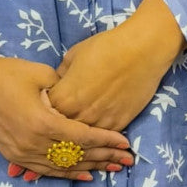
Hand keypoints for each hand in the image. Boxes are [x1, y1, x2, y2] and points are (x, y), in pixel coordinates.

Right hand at [0, 51, 133, 180]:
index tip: (125, 142)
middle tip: (126, 160)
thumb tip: (85, 102)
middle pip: (77, 155)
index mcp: (42, 122)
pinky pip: (45, 170)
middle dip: (105, 157)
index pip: (83, 137)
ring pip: (63, 166)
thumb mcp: (42, 75)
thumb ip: (66, 91)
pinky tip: (85, 176)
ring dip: (90, 168)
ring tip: (112, 169)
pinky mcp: (14, 155)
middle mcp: (33, 143)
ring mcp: (21, 152)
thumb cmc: (9, 73)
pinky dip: (66, 173)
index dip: (106, 140)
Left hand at [48, 0, 185, 129]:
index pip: (44, 114)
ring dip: (80, 133)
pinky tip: (98, 126)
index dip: (45, 110)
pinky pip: (103, 137)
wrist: (141, 50)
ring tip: (81, 124)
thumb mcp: (73, 55)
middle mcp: (80, 115)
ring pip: (83, 139)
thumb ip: (61, 75)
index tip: (49, 105)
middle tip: (64, 117)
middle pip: (62, 130)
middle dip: (60, 124)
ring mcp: (101, 122)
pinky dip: (99, 134)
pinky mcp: (119, 124)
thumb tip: (58, 84)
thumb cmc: (105, 47)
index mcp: (64, 98)